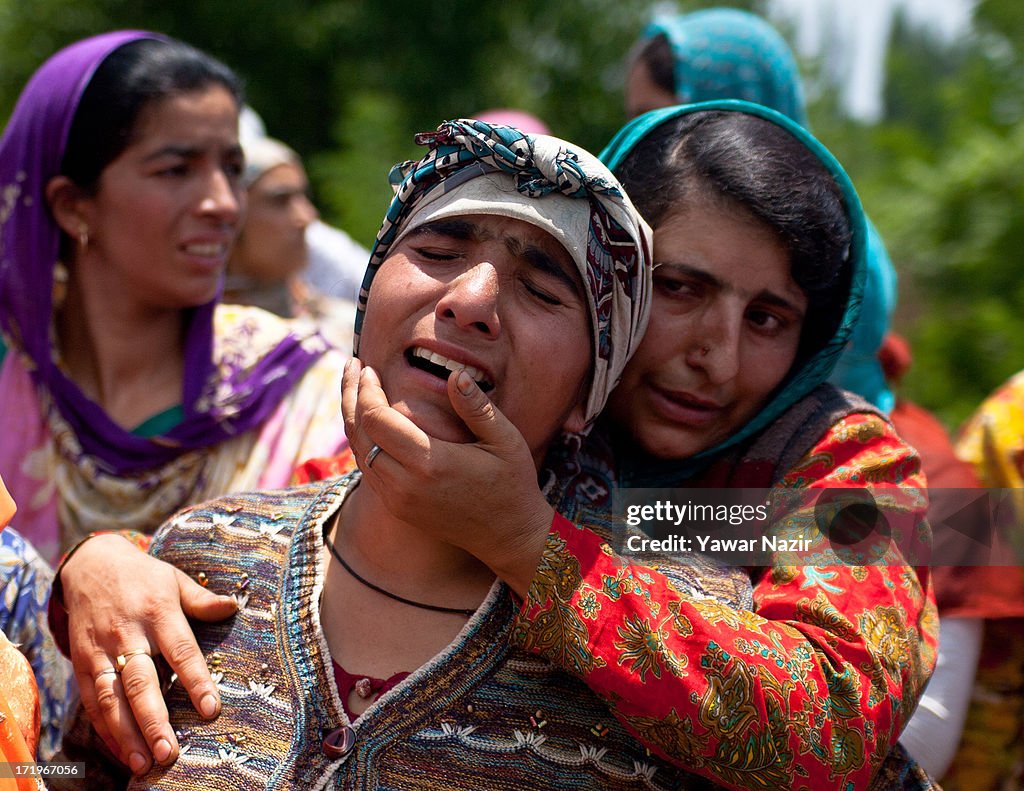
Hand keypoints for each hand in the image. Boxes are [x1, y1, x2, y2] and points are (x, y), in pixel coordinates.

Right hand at [59, 534, 236, 773]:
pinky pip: (91, 700)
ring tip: (144, 764)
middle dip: (154, 721)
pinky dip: (105, 729)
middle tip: (169, 753)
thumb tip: (234, 607)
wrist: (90, 564)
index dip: (196, 682)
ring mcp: (101, 650)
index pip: (181, 651)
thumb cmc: (143, 576)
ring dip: (127, 735)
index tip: (211, 710)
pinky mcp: (80, 662)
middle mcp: (128, 634)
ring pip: (111, 698)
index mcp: (159, 612)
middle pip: (141, 682)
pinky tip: (120, 752)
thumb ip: (202, 600)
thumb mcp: (175, 580)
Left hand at [341, 358, 553, 595]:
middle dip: (350, 397)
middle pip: (358, 434)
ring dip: (352, 419)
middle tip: (352, 368)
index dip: (367, 391)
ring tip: (353, 389)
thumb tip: (455, 376)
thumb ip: (477, 408)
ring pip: (359, 453)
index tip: (370, 368)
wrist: (510, 537)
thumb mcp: (506, 441)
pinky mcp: (398, 509)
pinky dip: (362, 442)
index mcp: (430, 463)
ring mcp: (398, 500)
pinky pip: (368, 471)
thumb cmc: (512, 484)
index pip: (376, 420)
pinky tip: (367, 422)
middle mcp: (406, 484)